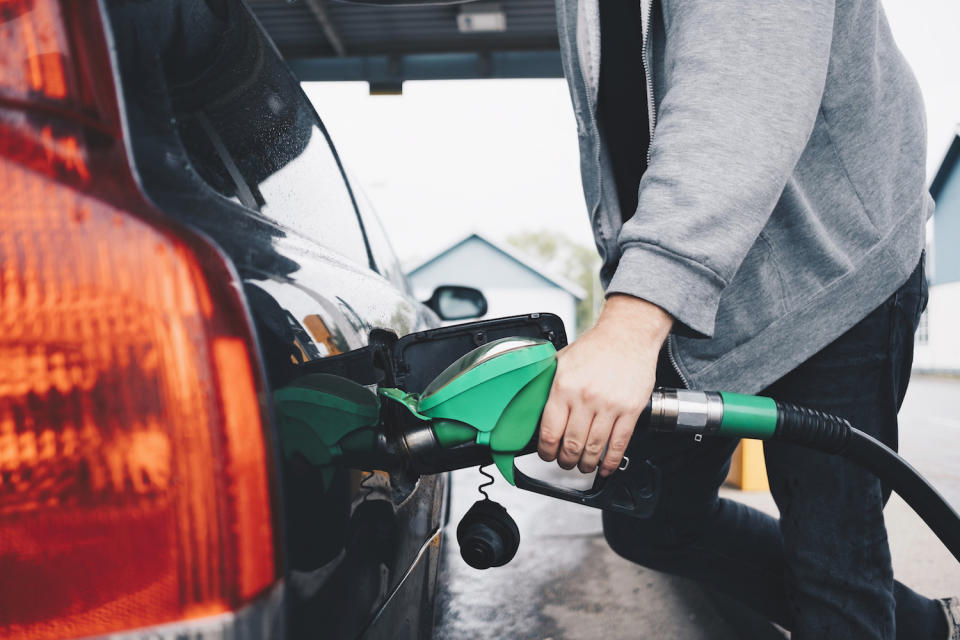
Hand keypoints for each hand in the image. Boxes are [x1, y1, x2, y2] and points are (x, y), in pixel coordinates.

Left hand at [538, 295, 672, 476]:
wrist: (627, 335)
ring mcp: (609, 406)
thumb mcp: (561, 360)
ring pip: (594, 448)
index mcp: (564, 387)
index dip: (546, 451)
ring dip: (586, 464)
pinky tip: (605, 467)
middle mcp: (585, 398)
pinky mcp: (630, 410)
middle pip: (571, 445)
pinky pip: (619, 444)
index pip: (549, 431)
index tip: (546, 454)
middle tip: (564, 462)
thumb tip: (533, 405)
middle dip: (565, 460)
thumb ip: (548, 384)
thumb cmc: (596, 347)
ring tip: (582, 465)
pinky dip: (610, 461)